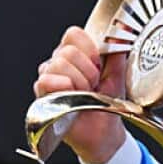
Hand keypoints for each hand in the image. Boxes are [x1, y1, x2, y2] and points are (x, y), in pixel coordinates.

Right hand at [33, 26, 127, 163]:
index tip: (99, 65)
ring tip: (84, 94)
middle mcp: (59, 63)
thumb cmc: (108, 104)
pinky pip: (46, 80)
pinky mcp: (42, 95)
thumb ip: (117, 52)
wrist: (104, 132)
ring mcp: (48, 78)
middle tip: (94, 85)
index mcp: (77, 54)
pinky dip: (65, 87)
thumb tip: (121, 31)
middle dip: (87, 70)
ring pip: (58, 64)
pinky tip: (72, 98)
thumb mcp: (118, 74)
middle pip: (67, 50)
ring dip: (79, 82)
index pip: (73, 34)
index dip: (89, 49)